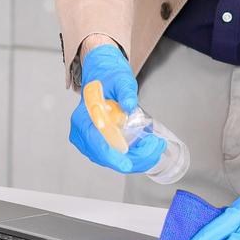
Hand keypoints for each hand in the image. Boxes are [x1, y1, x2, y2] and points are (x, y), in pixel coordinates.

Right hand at [67, 44, 165, 172]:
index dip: (110, 155)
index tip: (127, 164)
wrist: (103, 75)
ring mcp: (88, 139)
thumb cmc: (110, 77)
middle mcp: (82, 130)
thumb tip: (130, 105)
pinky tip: (147, 148)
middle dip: (134, 157)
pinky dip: (132, 156)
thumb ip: (126, 92)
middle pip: (105, 155)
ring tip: (155, 146)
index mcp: (84, 114)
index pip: (94, 140)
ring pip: (111, 159)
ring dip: (136, 158)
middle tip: (156, 146)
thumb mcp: (121, 79)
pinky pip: (114, 157)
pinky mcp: (97, 144)